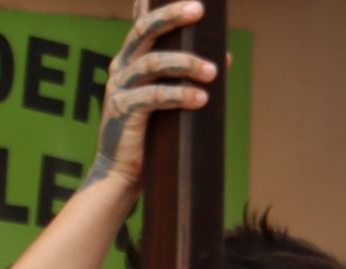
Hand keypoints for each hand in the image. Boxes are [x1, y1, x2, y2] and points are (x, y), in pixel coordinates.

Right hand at [85, 1, 218, 191]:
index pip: (142, 23)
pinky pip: (154, 96)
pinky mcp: (124, 110)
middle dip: (173, 17)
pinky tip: (201, 97)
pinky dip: (180, 95)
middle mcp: (122, 67)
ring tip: (213, 71)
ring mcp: (120, 88)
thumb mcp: (169, 101)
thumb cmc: (150, 136)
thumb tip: (225, 57)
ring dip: (187, 64)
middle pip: (146, 31)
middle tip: (199, 11)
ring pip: (153, 62)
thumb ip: (189, 77)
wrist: (122, 174)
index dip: (156, 5)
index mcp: (130, 60)